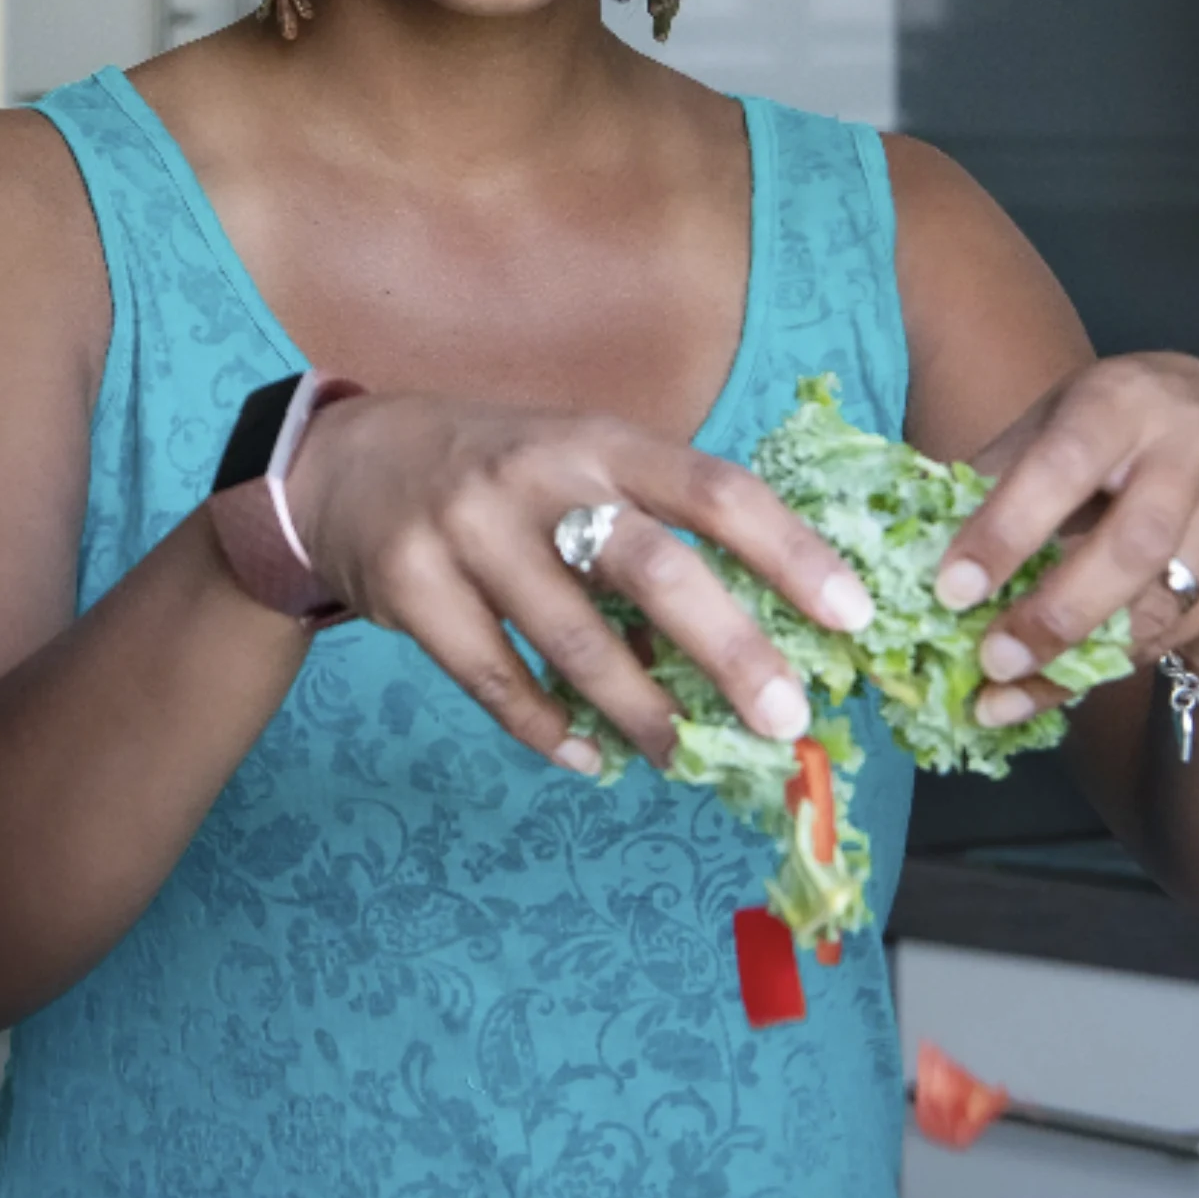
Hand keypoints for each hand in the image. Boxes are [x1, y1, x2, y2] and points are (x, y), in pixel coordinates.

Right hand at [277, 393, 875, 772]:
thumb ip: (653, 529)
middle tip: (787, 718)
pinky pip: (494, 679)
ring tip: (686, 755)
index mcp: (599, 441)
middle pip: (651, 566)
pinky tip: (590, 757)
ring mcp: (468, 530)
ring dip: (642, 712)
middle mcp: (538, 476)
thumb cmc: (500, 471)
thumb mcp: (577, 463)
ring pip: (574, 640)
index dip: (789, 550)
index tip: (853, 614)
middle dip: (730, 648)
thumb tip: (755, 640)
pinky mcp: (410, 585)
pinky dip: (549, 729)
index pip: (714, 488)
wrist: (345, 460)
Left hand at [932, 353, 1198, 726]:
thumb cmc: (1108, 423)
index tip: (950, 590)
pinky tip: (1065, 682)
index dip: (1005, 532)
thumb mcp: (1051, 422)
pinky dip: (1119, 659)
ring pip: (1164, 599)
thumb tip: (916, 547)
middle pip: (1130, 547)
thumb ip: (995, 477)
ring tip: (1011, 694)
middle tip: (991, 662)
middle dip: (1055, 614)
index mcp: (1119, 401)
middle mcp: (1191, 447)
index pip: (1059, 468)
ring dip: (1082, 658)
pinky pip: (1186, 625)